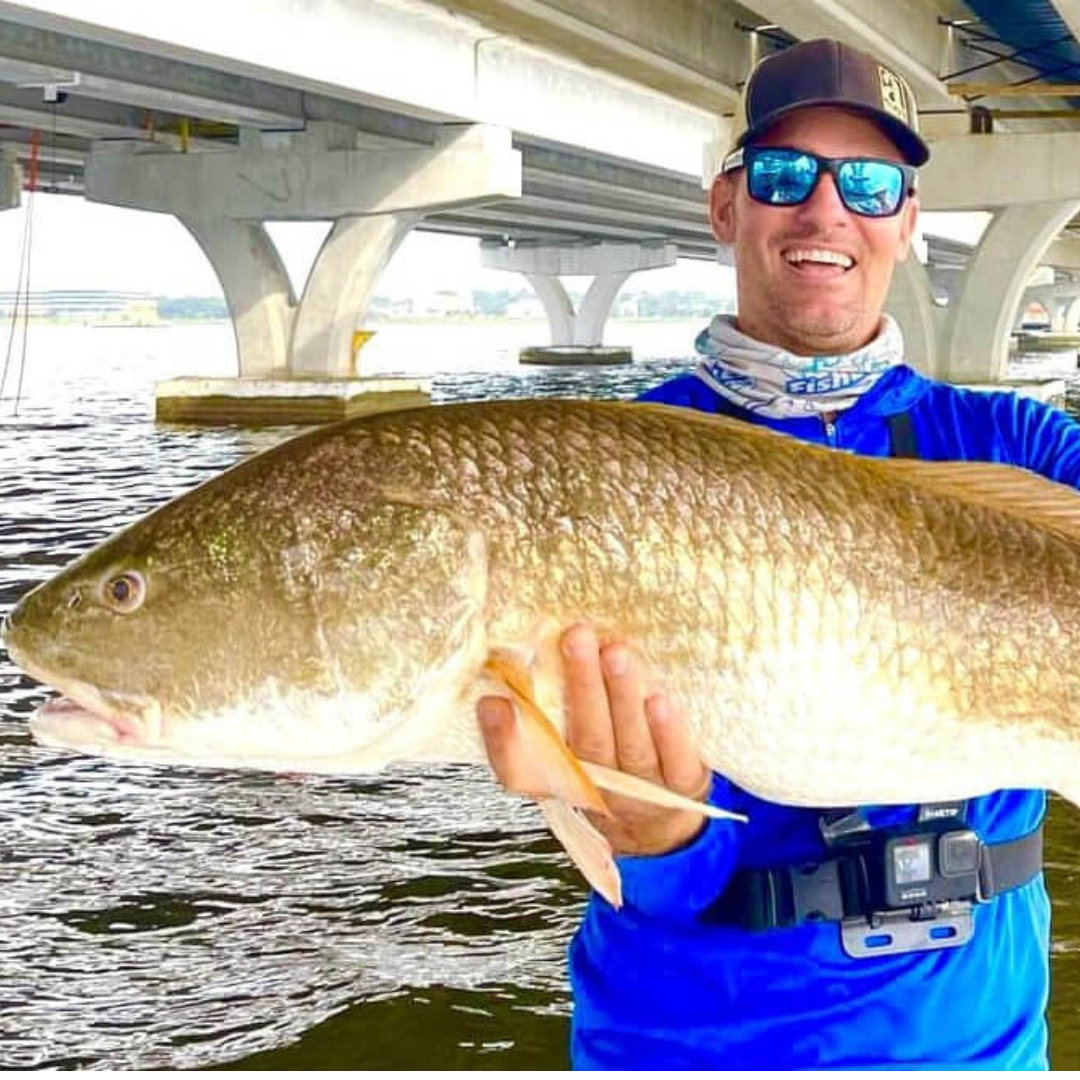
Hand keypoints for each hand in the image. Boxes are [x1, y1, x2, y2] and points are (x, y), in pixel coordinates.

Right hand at [478, 623, 711, 855]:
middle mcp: (598, 787)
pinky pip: (675, 761)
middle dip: (581, 684)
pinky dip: (668, 733)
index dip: (503, 739)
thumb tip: (496, 690)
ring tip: (616, 653)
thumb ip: (534, 721)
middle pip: (587, 737)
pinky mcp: (682, 787)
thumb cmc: (605, 774)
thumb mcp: (564, 757)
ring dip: (622, 697)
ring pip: (630, 744)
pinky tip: (660, 699)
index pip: (520, 766)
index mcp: (559, 779)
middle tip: (576, 637)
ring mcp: (643, 791)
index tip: (494, 704)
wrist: (660, 829)